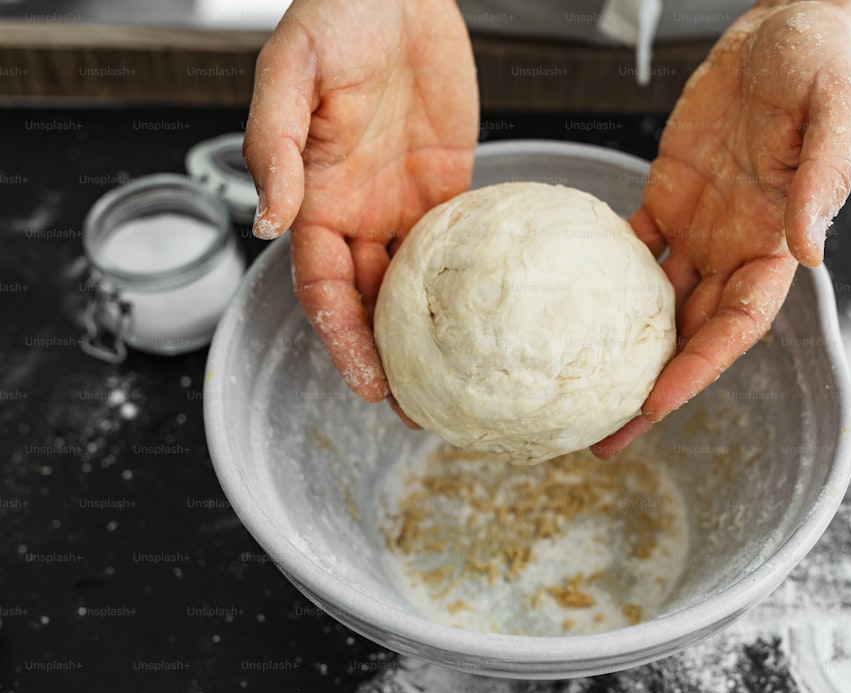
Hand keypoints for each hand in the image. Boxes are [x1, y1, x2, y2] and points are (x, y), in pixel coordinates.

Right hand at [242, 0, 478, 417]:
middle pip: (370, 304)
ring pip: (417, 288)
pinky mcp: (451, 187)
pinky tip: (497, 320)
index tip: (367, 383)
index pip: (322, 289)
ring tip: (463, 385)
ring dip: (433, 338)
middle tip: (421, 410)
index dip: (340, 340)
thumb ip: (275, 146)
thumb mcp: (292, 71)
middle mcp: (360, 212)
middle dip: (388, 359)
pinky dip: (475, 287)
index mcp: (317, 198)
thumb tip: (268, 224)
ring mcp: (406, 204)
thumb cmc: (335, 14)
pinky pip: (463, 247)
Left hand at [594, 1, 850, 457]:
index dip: (697, 370)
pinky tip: (560, 309)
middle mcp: (734, 247)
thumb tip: (810, 252)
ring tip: (572, 389)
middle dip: (649, 389)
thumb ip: (824, 179)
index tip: (653, 407)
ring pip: (652, 305)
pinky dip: (596, 281)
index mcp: (775, 243)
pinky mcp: (668, 195)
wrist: (788, 22)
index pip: (735, 327)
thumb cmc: (823, 61)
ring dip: (617, 350)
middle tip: (601, 435)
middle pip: (688, 336)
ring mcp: (699, 227)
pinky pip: (628, 248)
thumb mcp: (837, 111)